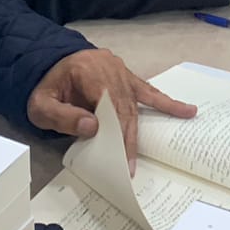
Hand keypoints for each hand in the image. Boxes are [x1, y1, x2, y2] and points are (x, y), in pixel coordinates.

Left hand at [27, 49, 195, 172]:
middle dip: (127, 139)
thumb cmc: (45, 86)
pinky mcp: (127, 77)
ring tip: (138, 157)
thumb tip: (93, 127)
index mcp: (88, 71)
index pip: (108, 105)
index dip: (115, 131)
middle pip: (124, 107)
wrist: (45, 63)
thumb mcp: (42, 104)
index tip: (119, 157)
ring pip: (135, 104)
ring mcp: (121, 71)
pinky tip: (188, 111)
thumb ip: (63, 115)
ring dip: (138, 131)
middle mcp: (110, 67)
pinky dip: (167, 103)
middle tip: (128, 166)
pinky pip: (148, 91)